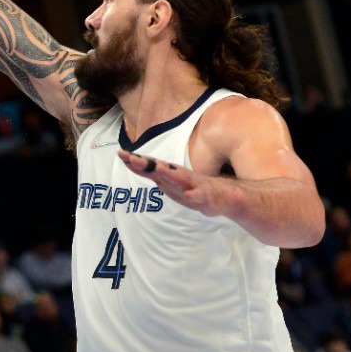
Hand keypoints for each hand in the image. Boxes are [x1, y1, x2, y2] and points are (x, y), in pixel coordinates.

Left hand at [117, 149, 239, 217]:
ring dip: (168, 174)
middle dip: (146, 164)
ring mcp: (194, 187)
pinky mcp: (206, 197)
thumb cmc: (199, 189)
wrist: (230, 197)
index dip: (136, 162)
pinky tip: (189, 194)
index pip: (151, 168)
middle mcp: (181, 178)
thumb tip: (139, 167)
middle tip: (130, 157)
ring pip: (179, 180)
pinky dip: (194, 195)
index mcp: (173, 177)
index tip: (121, 154)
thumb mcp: (175, 184)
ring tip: (156, 169)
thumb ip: (159, 177)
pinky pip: (199, 196)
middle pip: (160, 170)